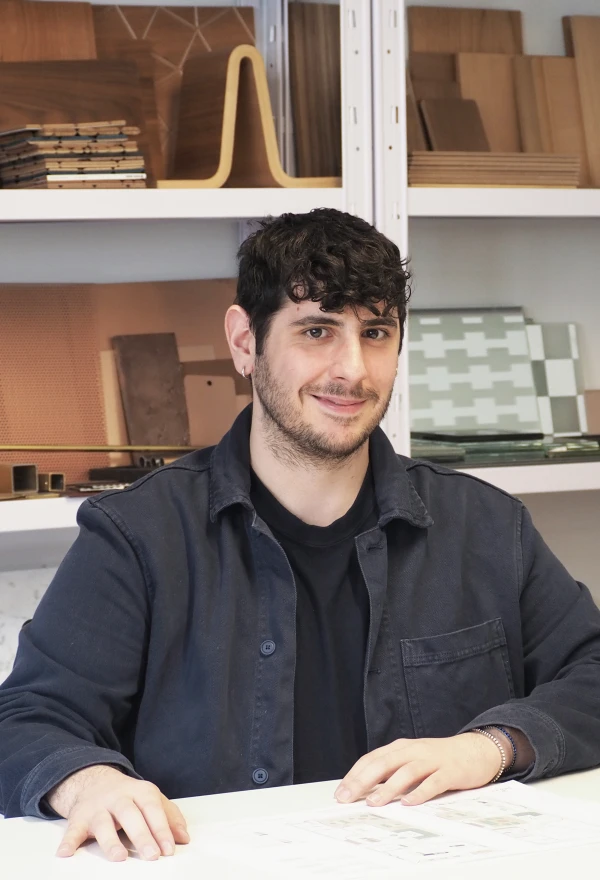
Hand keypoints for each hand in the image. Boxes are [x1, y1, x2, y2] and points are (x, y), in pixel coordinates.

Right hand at [48, 765, 189, 860]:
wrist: (93, 781)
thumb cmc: (129, 797)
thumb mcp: (151, 799)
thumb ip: (169, 816)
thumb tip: (184, 838)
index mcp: (140, 792)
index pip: (153, 808)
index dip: (162, 828)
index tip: (169, 849)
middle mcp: (118, 798)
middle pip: (130, 815)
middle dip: (142, 835)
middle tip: (152, 856)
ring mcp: (98, 807)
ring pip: (103, 823)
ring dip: (110, 841)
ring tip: (119, 857)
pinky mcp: (79, 818)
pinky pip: (72, 829)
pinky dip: (68, 841)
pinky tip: (65, 853)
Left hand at [335, 733, 501, 807]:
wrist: (476, 750)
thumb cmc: (439, 759)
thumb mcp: (412, 761)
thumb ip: (392, 772)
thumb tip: (366, 791)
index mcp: (401, 748)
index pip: (372, 759)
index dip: (355, 774)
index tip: (341, 792)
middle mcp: (414, 751)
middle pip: (384, 763)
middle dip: (363, 781)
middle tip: (348, 797)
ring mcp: (432, 760)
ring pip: (406, 772)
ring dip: (388, 788)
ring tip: (373, 802)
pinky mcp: (450, 771)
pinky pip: (433, 783)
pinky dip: (420, 792)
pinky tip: (409, 803)